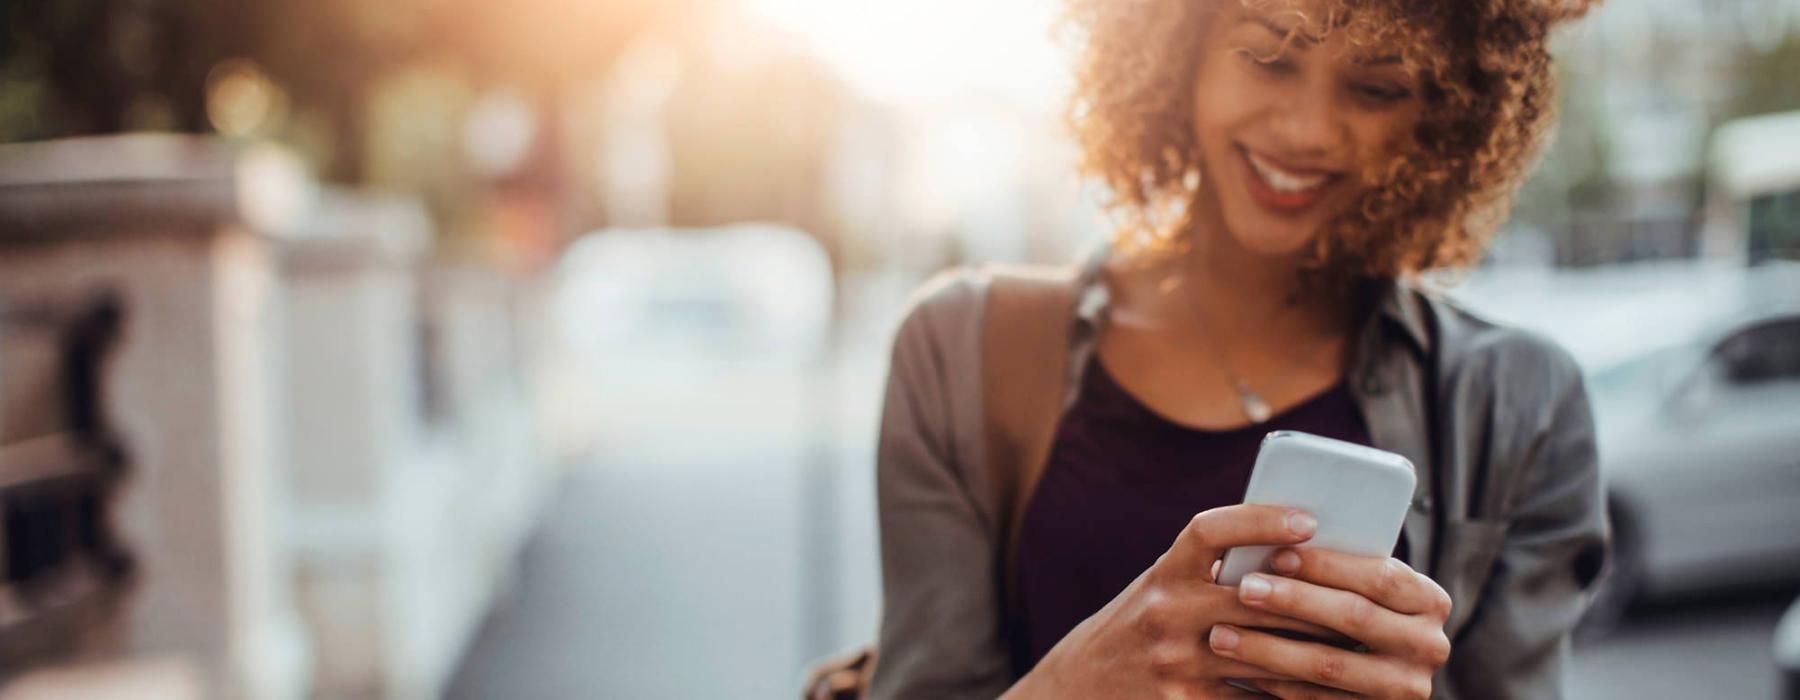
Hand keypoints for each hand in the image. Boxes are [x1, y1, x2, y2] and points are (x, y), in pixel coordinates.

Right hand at [1006, 505, 1335, 698]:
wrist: (1081, 684)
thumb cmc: (1139, 626)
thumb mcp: (1163, 587)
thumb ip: (1212, 572)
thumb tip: (1295, 554)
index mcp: (1163, 572)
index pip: (1211, 531)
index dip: (1260, 519)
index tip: (1308, 519)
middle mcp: (1165, 612)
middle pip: (1257, 598)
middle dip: (1315, 599)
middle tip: (1366, 596)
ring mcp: (1175, 662)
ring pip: (1266, 654)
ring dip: (1317, 651)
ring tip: (1359, 645)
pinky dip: (1293, 696)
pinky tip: (1327, 691)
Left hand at [1207, 547, 1452, 698]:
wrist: (1374, 679)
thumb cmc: (1354, 611)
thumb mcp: (1362, 588)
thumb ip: (1339, 569)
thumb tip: (1279, 535)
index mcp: (1429, 601)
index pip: (1379, 575)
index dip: (1327, 565)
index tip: (1277, 554)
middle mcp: (1429, 646)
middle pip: (1354, 616)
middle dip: (1293, 600)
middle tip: (1244, 589)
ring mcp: (1405, 687)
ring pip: (1329, 664)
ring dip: (1270, 648)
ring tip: (1222, 634)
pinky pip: (1317, 699)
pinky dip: (1275, 683)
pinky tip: (1240, 669)